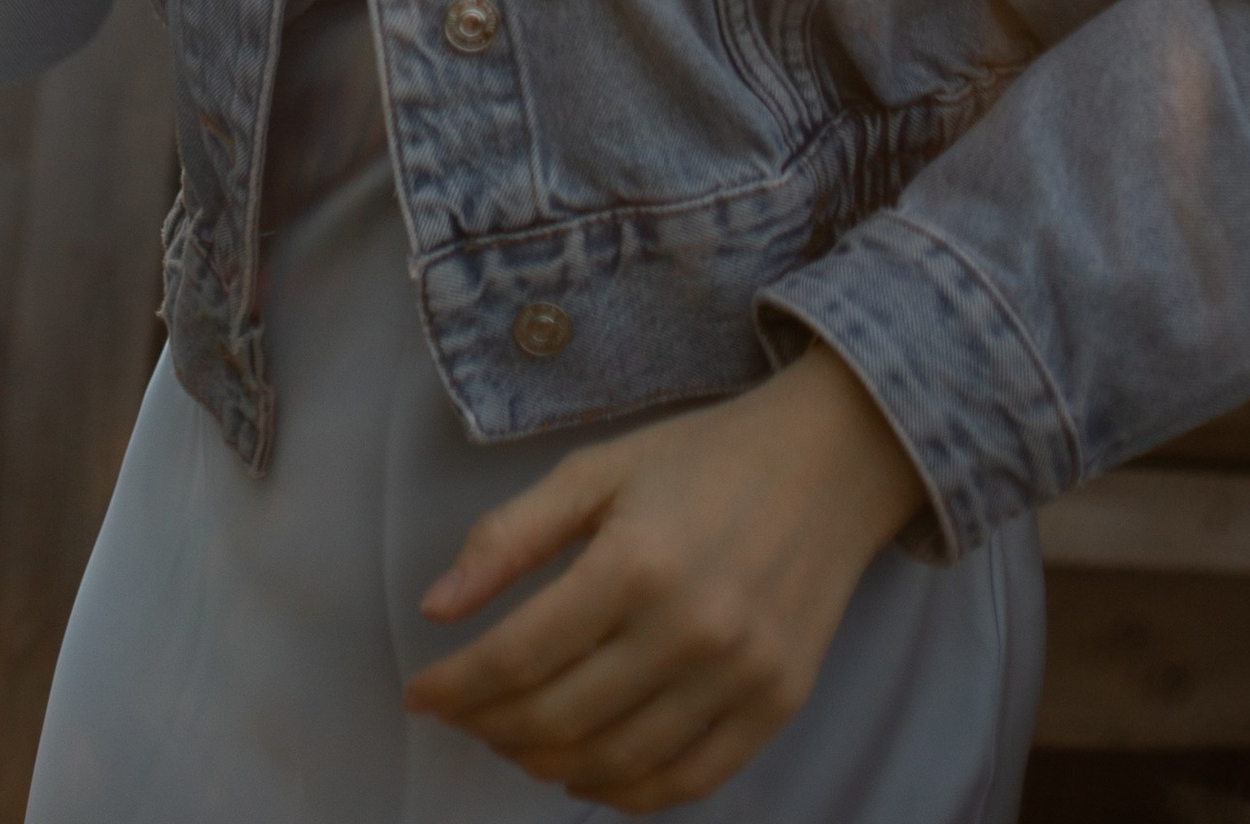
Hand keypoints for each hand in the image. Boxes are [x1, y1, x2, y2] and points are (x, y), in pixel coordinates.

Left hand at [402, 340, 919, 810]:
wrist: (828, 461)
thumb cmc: (699, 459)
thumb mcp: (596, 470)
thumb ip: (509, 537)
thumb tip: (435, 608)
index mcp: (634, 562)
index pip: (519, 655)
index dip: (457, 686)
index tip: (420, 694)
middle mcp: (688, 629)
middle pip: (561, 719)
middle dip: (492, 727)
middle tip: (465, 715)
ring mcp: (739, 676)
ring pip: (617, 761)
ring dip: (548, 765)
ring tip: (517, 741)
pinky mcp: (777, 706)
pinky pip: (688, 780)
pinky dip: (627, 792)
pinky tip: (589, 773)